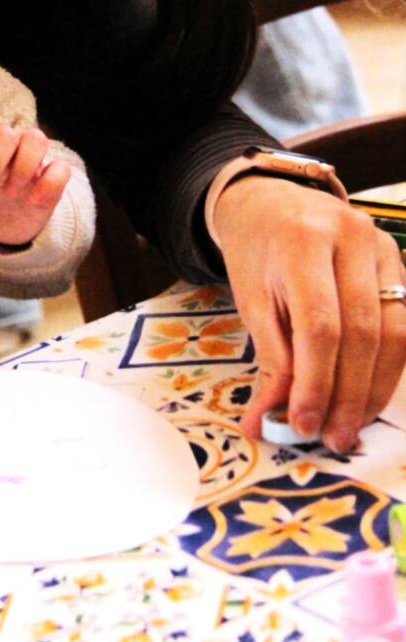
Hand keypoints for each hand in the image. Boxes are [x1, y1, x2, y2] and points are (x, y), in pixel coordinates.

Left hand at [212, 175, 405, 450]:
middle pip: (363, 331)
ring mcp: (383, 245)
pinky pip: (402, 322)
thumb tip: (267, 422)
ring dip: (374, 388)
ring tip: (351, 426)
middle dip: (349, 394)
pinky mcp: (398, 259)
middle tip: (333, 438)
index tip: (304, 424)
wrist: (272, 203)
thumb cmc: (257, 253)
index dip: (316, 382)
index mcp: (304, 241)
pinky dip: (387, 366)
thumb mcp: (251, 300)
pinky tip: (367, 396)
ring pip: (394, 330)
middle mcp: (352, 238)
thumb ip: (269, 359)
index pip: (320, 325)